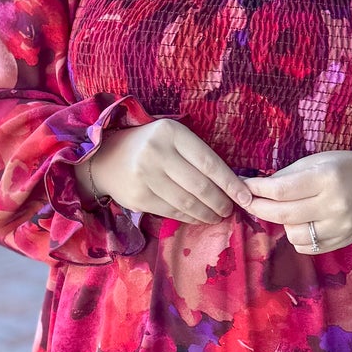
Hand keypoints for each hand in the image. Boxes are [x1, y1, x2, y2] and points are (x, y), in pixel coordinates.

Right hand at [75, 119, 254, 222]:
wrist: (105, 158)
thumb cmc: (149, 146)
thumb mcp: (172, 138)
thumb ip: (197, 155)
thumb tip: (232, 184)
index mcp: (171, 133)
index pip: (209, 162)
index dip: (231, 183)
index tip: (246, 197)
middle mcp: (156, 152)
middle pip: (200, 186)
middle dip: (220, 202)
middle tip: (229, 210)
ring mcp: (144, 175)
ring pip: (187, 202)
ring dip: (207, 213)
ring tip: (216, 216)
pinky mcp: (138, 196)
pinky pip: (172, 211)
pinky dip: (190, 218)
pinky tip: (198, 218)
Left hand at [240, 150, 351, 252]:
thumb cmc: (348, 168)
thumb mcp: (319, 161)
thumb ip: (289, 175)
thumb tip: (256, 188)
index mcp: (327, 178)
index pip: (281, 189)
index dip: (256, 189)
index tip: (242, 186)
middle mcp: (334, 205)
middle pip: (282, 215)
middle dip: (258, 208)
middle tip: (248, 201)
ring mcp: (339, 228)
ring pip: (292, 234)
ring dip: (283, 223)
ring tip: (290, 209)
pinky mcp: (341, 243)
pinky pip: (305, 247)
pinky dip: (297, 237)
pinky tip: (303, 222)